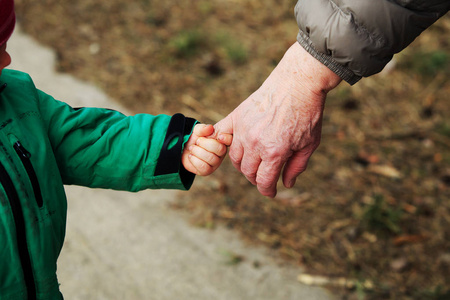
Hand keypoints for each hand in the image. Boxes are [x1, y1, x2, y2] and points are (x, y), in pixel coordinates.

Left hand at [182, 124, 231, 175]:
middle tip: (197, 141)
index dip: (226, 138)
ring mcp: (215, 163)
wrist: (183, 149)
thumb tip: (210, 128)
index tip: (219, 136)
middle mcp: (221, 153)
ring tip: (192, 148)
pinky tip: (191, 156)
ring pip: (211, 159)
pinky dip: (194, 160)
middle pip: (220, 149)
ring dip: (197, 151)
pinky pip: (204, 167)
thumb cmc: (193, 139)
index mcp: (222, 142)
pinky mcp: (207, 171)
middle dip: (205, 144)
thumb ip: (202, 128)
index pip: (229, 140)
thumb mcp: (196, 131)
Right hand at [212, 42, 341, 196]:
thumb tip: (286, 184)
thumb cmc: (308, 113)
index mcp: (274, 152)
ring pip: (235, 158)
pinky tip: (232, 148)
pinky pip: (222, 136)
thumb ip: (297, 167)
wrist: (297, 83)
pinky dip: (225, 145)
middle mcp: (255, 143)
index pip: (263, 181)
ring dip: (243, 165)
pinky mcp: (237, 117)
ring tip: (253, 163)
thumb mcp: (310, 144)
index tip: (271, 192)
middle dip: (256, 179)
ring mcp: (243, 129)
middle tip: (263, 177)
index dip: (267, 190)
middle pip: (247, 172)